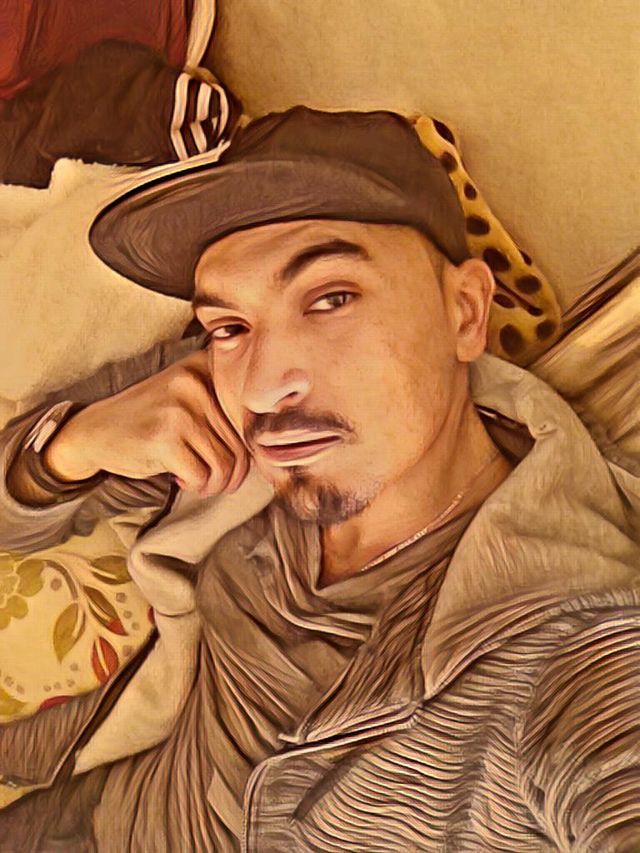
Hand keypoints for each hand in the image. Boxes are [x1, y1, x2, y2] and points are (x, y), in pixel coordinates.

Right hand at [44, 349, 249, 496]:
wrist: (95, 430)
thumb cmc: (153, 420)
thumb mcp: (189, 397)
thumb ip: (226, 407)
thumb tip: (270, 444)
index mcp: (206, 367)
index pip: (252, 416)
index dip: (249, 447)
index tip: (234, 457)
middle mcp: (196, 383)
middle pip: (242, 446)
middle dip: (231, 473)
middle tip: (210, 477)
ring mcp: (180, 410)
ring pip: (225, 465)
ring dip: (213, 484)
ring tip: (196, 478)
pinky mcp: (164, 439)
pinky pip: (201, 477)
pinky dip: (194, 486)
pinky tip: (178, 477)